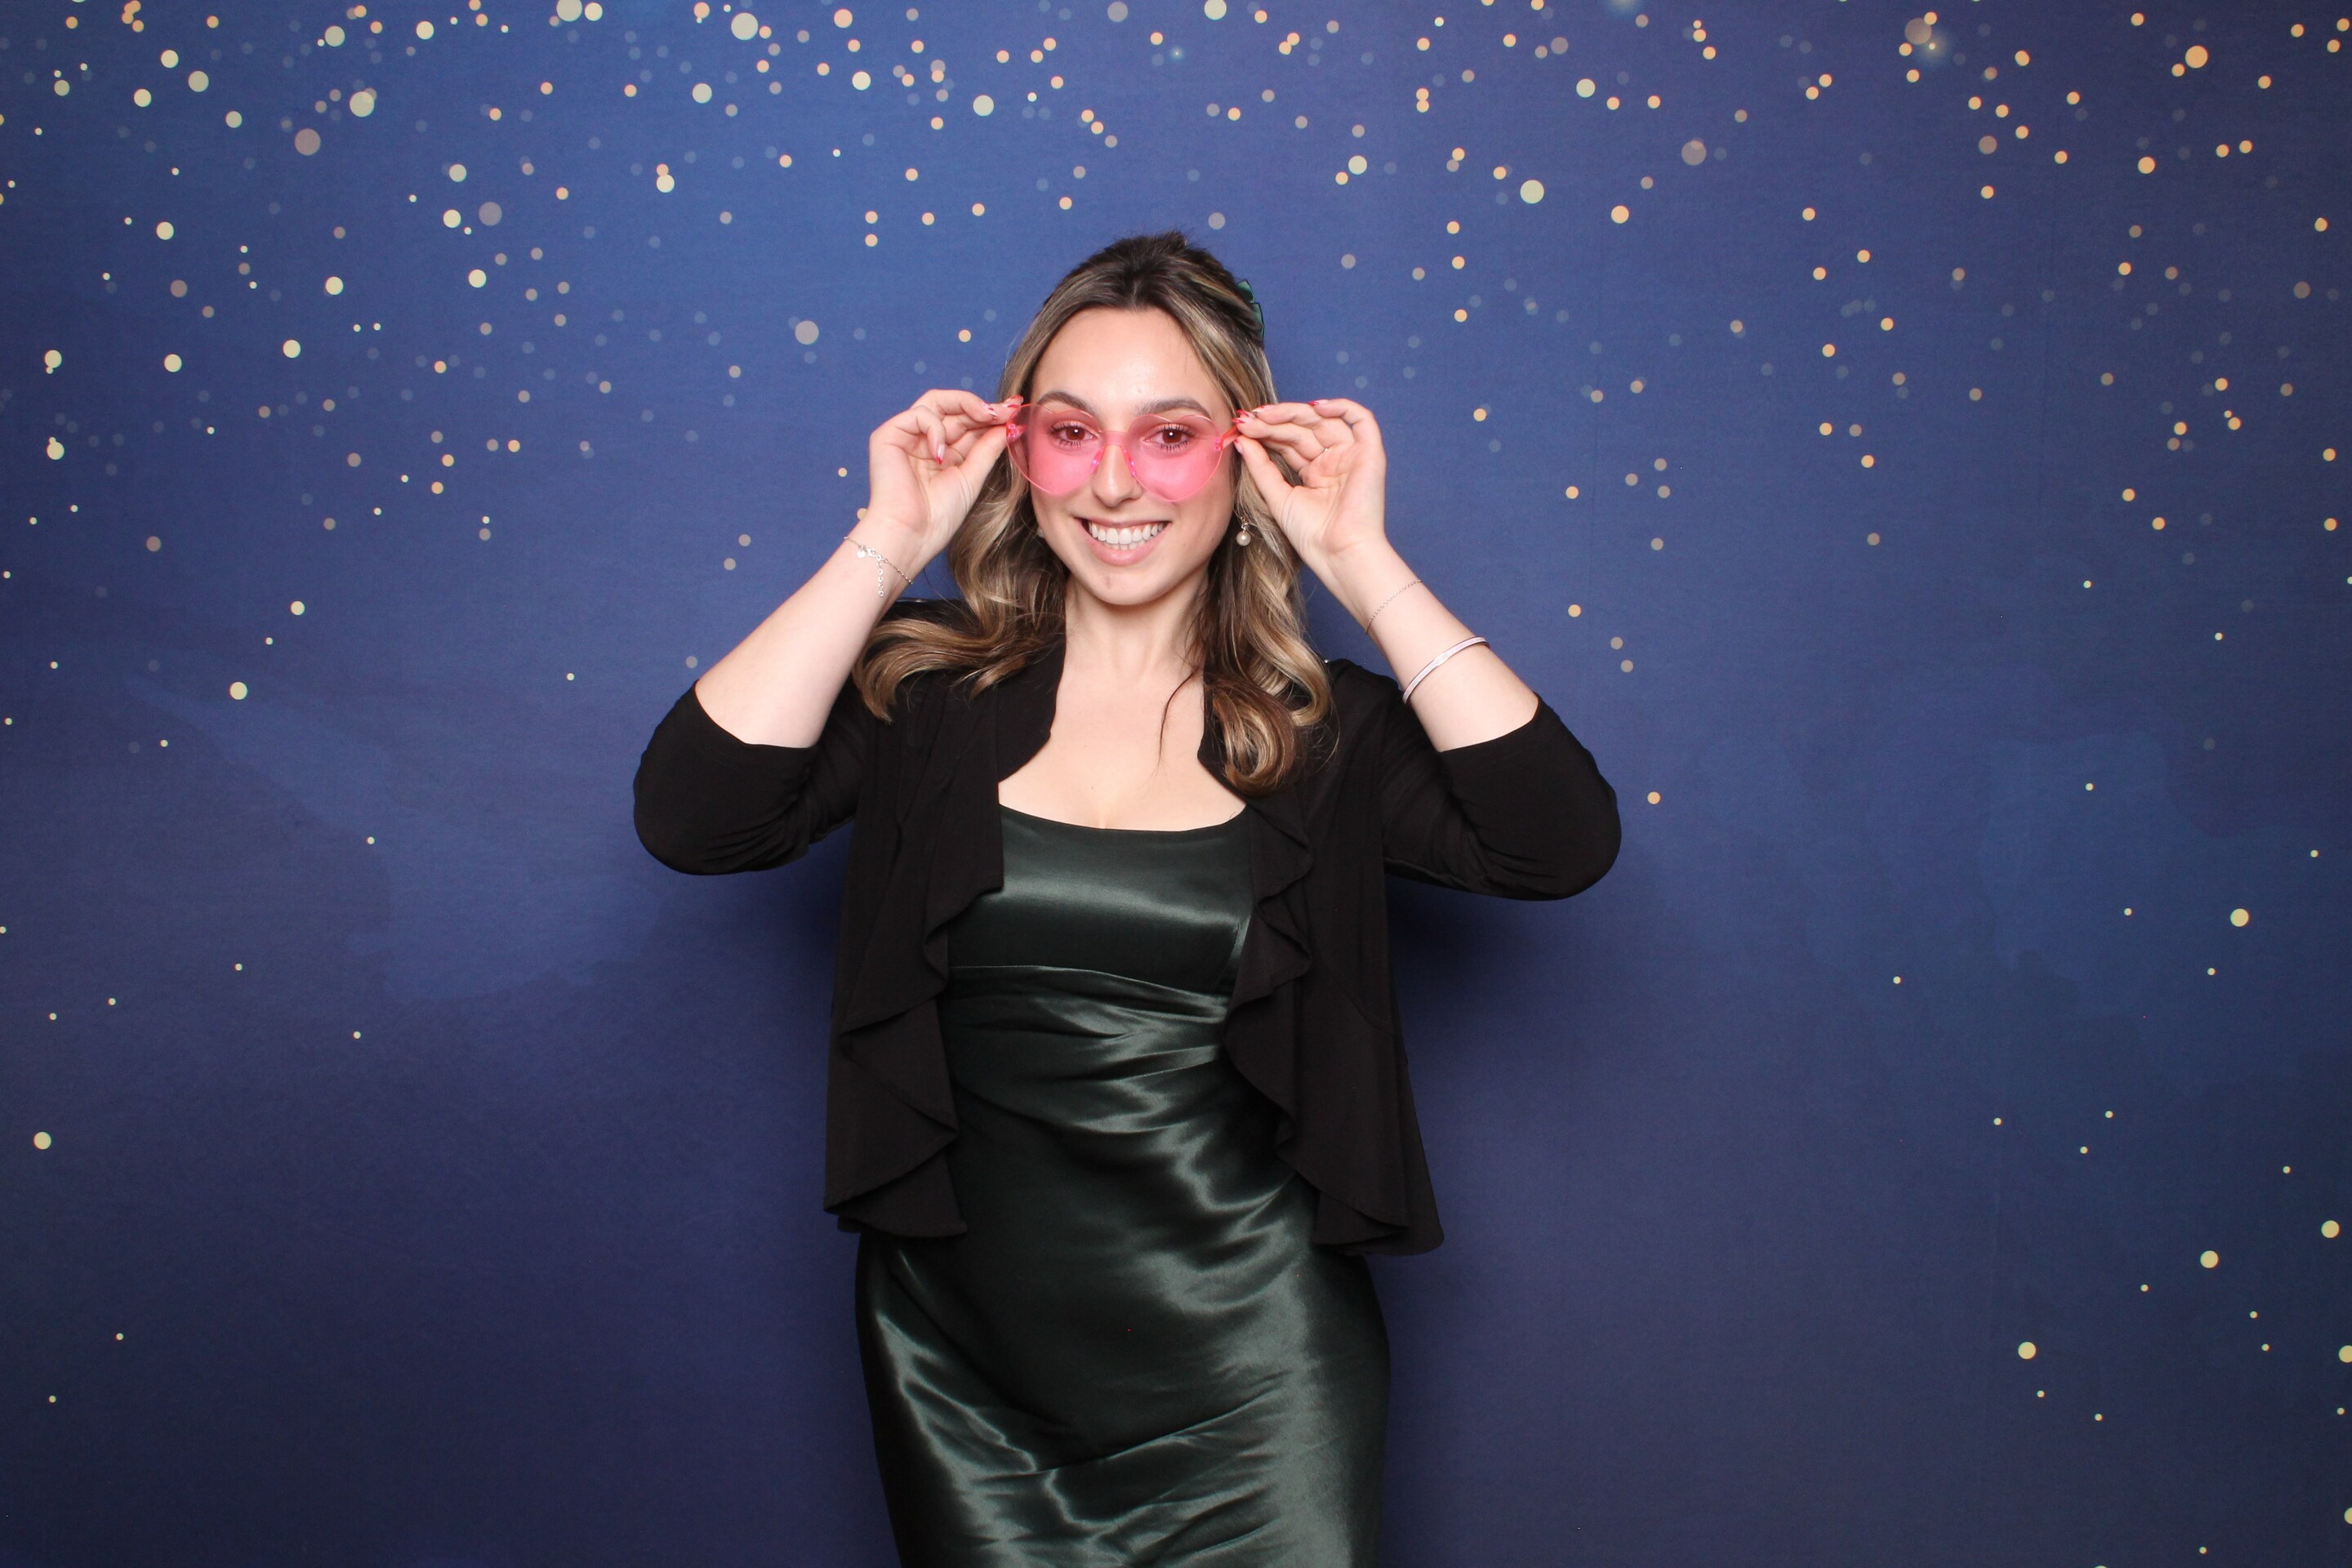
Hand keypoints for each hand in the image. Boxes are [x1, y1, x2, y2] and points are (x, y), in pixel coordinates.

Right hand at [862, 389, 1018, 565]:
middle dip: (983, 407)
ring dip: (966, 405)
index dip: (990, 415)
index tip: (1016, 409)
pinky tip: (941, 453)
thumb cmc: (938, 516)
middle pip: (954, 408)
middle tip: (1008, 409)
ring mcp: (906, 436)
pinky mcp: (888, 436)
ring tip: (987, 417)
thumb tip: (1009, 424)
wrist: (911, 535)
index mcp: (943, 452)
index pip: (968, 422)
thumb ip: (987, 448)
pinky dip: (935, 428)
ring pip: (936, 401)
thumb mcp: (972, 476)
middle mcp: (924, 441)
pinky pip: (918, 415)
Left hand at [1233, 397, 1388, 575]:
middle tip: (1249, 420)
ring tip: (1265, 414)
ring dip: (1294, 413)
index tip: (1241, 426)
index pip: (1289, 442)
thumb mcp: (1277, 496)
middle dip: (1274, 422)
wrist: (1338, 553)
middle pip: (1303, 429)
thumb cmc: (1311, 535)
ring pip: (1324, 420)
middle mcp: (1333, 462)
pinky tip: (1314, 407)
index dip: (1266, 431)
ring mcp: (1352, 456)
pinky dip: (1341, 407)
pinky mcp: (1370, 454)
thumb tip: (1242, 438)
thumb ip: (1260, 466)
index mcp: (1314, 473)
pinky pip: (1362, 419)